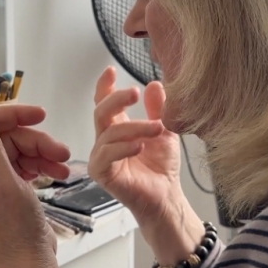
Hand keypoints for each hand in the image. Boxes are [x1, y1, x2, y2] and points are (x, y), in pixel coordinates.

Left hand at [0, 104, 68, 267]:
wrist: (27, 264)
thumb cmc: (11, 233)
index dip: (15, 116)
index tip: (39, 115)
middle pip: (8, 135)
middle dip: (36, 141)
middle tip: (59, 152)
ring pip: (20, 148)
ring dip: (43, 152)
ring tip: (61, 165)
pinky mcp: (6, 188)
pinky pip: (25, 163)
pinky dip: (42, 164)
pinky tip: (55, 172)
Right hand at [89, 67, 202, 264]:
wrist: (167, 196)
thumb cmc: (162, 168)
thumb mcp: (164, 131)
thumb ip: (158, 109)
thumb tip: (154, 84)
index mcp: (118, 128)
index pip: (105, 103)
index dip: (105, 86)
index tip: (111, 70)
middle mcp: (106, 140)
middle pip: (100, 112)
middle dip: (116, 99)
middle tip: (134, 92)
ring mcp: (101, 156)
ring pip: (109, 132)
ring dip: (134, 127)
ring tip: (157, 129)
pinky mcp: (102, 173)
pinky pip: (107, 155)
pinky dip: (124, 148)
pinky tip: (140, 146)